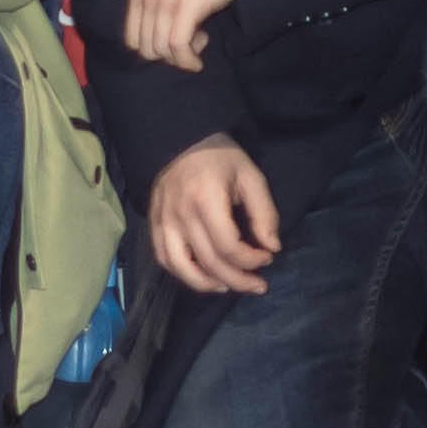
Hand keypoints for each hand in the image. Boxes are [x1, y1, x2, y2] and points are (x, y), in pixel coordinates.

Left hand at [123, 0, 237, 70]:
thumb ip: (157, 2)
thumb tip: (157, 41)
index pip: (132, 39)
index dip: (155, 50)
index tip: (176, 45)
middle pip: (146, 49)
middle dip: (169, 56)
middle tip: (192, 42)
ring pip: (162, 50)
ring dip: (181, 57)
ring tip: (200, 40)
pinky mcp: (188, 3)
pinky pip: (178, 45)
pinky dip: (188, 60)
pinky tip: (199, 58)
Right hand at [149, 138, 281, 298]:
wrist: (181, 141)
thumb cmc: (221, 158)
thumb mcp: (251, 177)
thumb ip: (264, 213)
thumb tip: (272, 247)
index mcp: (206, 199)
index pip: (229, 247)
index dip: (252, 260)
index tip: (268, 256)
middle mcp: (181, 215)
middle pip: (210, 263)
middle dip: (239, 280)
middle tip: (258, 284)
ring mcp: (163, 222)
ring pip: (182, 269)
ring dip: (209, 285)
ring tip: (229, 286)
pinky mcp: (154, 225)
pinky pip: (165, 260)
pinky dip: (183, 274)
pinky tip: (204, 276)